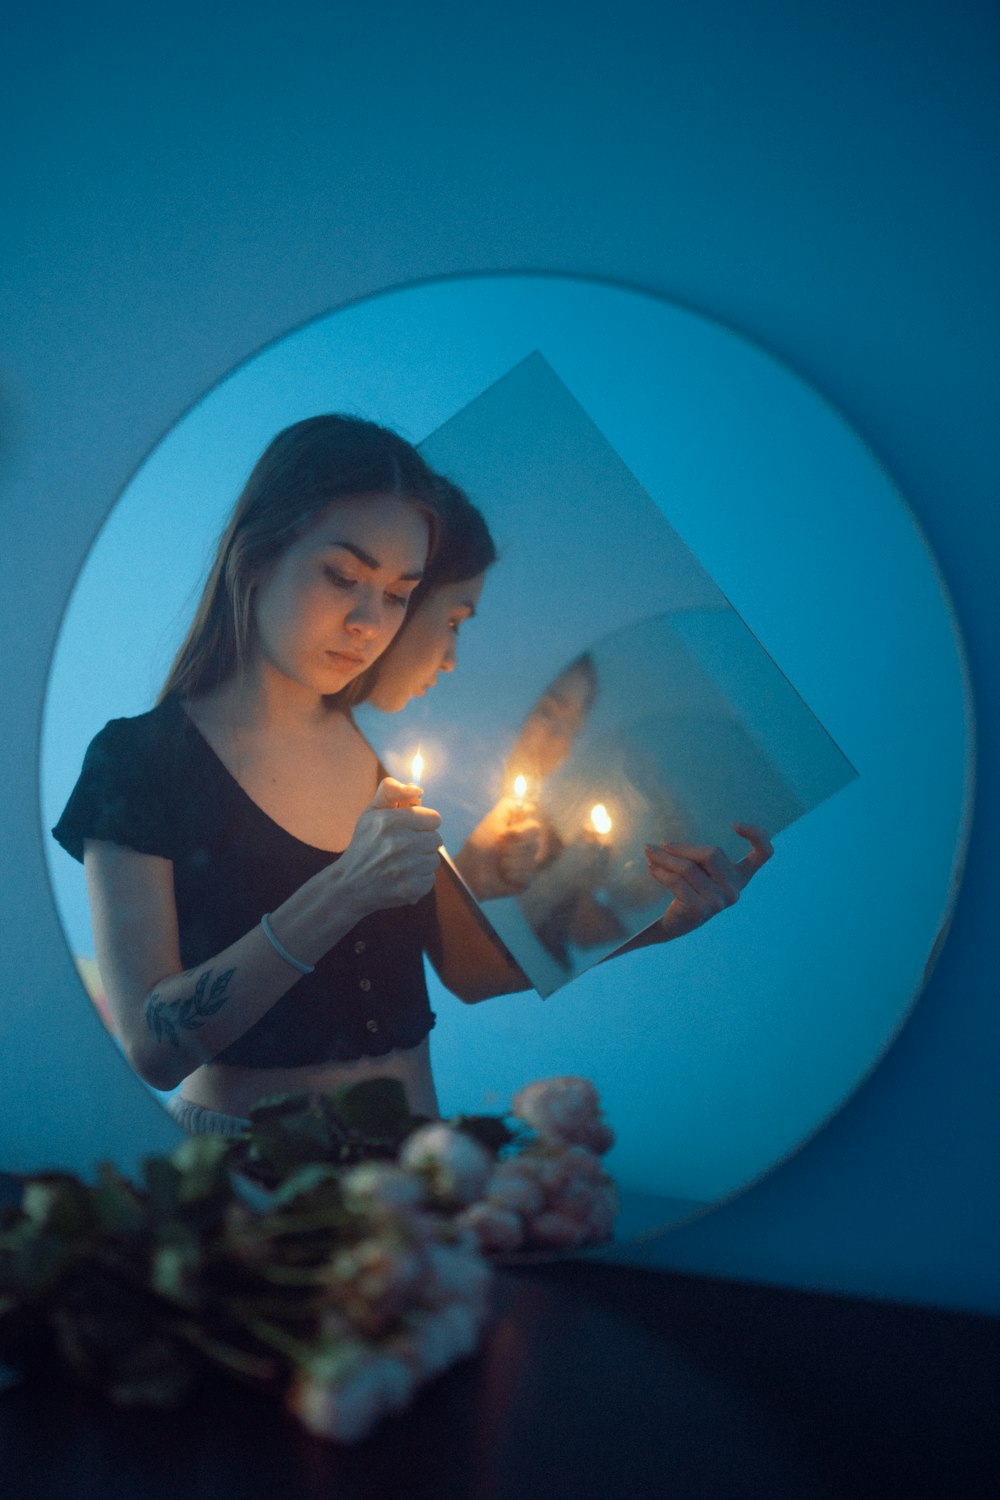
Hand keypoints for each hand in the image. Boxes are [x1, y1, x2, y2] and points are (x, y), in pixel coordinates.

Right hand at [332, 777, 442, 915]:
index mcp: (389, 821)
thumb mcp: (371, 813)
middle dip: (422, 843)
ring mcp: (405, 867)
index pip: (434, 818)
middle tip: (402, 849)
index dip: (422, 824)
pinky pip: (430, 879)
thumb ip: (392, 792)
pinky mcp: (410, 888)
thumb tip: (418, 790)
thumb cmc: (364, 846)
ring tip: (400, 865)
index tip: (409, 830)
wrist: (348, 886)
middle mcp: (398, 842)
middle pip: (436, 839)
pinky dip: (418, 880)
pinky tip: (400, 879)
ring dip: (420, 863)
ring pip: (434, 860)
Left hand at [454, 796, 542, 899]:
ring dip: (510, 862)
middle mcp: (525, 848)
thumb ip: (508, 807)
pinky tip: (503, 875)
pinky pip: (527, 875)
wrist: (470, 871)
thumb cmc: (479, 846)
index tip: (506, 834)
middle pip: (535, 843)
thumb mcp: (492, 821)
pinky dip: (512, 875)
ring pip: (531, 861)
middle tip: (501, 849)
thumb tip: (528, 803)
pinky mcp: (524, 880)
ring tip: (499, 864)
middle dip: (514, 847)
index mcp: (520, 833)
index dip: (522, 831)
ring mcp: (526, 865)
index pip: (535, 827)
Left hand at [644, 823, 772, 937]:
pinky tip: (652, 867)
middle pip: (711, 854)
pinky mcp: (700, 910)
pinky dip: (660, 871)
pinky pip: (676, 881)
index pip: (764, 854)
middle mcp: (734, 890)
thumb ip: (697, 855)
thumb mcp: (699, 870)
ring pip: (688, 867)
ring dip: (664, 858)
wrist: (672, 925)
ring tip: (650, 852)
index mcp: (740, 876)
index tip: (734, 824)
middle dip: (681, 847)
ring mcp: (719, 902)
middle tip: (659, 845)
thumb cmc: (687, 890)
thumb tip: (666, 842)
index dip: (757, 835)